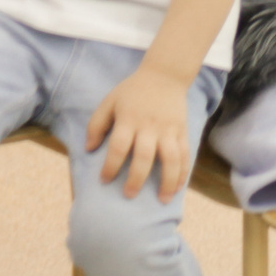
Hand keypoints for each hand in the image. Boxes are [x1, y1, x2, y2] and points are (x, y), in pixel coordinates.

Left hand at [85, 65, 191, 199]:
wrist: (165, 75)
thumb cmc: (132, 91)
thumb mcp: (109, 102)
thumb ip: (96, 125)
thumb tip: (90, 149)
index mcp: (129, 119)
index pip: (119, 147)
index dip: (110, 166)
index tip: (104, 180)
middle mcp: (150, 126)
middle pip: (144, 157)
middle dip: (136, 179)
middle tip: (128, 195)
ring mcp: (169, 129)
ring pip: (171, 159)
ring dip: (167, 181)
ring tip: (163, 200)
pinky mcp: (182, 131)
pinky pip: (185, 155)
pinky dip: (183, 173)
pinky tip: (178, 187)